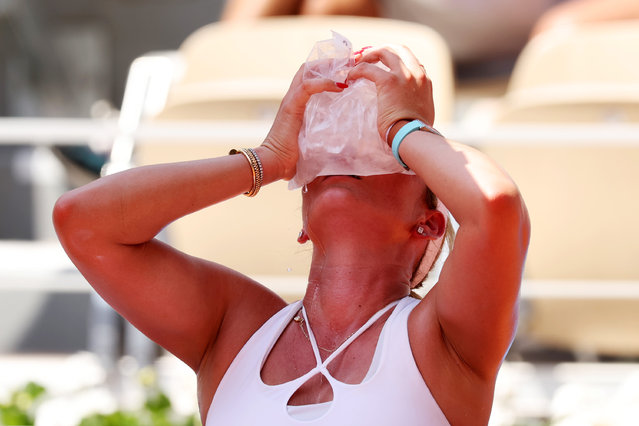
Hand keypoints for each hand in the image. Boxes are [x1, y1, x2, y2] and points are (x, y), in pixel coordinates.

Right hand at [261, 64, 345, 179]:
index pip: (309, 76)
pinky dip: (324, 83)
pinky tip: (340, 86)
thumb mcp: (311, 139)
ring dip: (328, 68)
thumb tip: (344, 144)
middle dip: (329, 63)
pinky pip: (307, 87)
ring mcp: (291, 100)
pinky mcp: (291, 106)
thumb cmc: (291, 157)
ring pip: (307, 71)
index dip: (327, 70)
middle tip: (350, 64)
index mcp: (297, 103)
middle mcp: (292, 97)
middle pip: (308, 68)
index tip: (347, 70)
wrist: (273, 162)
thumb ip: (322, 134)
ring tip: (348, 69)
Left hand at [347, 45, 434, 141]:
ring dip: (369, 55)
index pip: (410, 60)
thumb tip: (408, 106)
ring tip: (357, 63)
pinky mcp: (389, 81)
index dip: (394, 58)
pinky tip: (351, 77)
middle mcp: (416, 73)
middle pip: (398, 49)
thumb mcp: (423, 111)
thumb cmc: (416, 131)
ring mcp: (404, 75)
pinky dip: (357, 70)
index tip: (382, 63)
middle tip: (367, 57)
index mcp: (425, 80)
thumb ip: (416, 101)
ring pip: (384, 52)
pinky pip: (368, 68)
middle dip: (381, 50)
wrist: (414, 136)